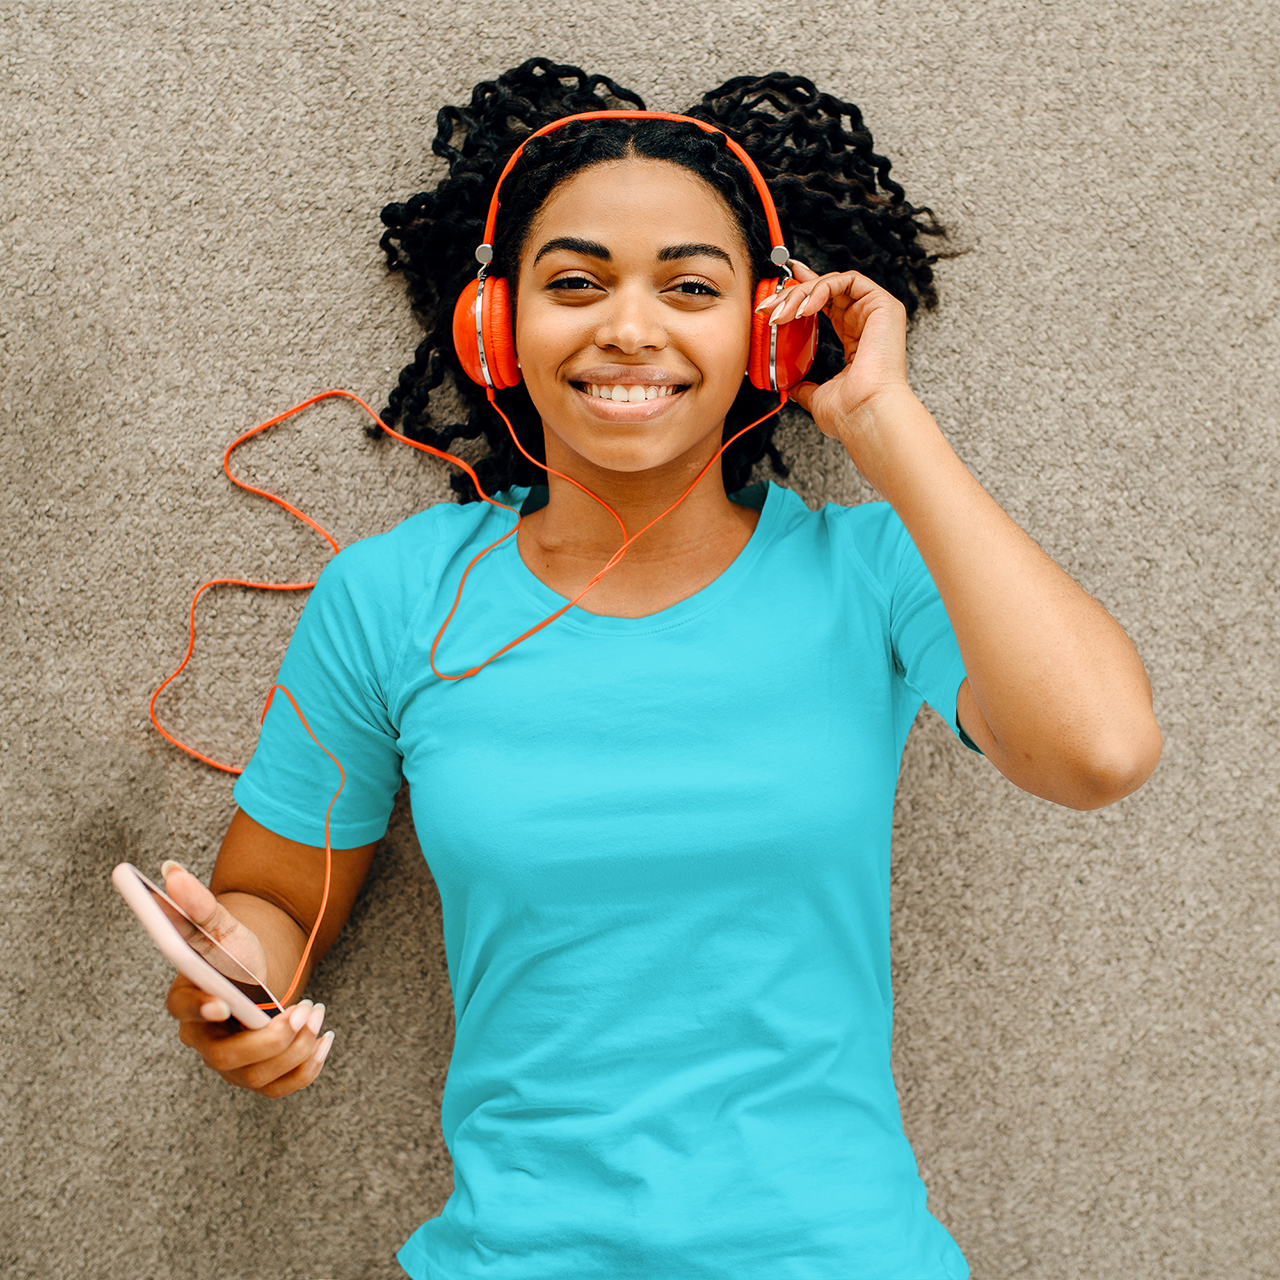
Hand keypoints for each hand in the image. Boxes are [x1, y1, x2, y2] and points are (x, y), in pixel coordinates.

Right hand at [161, 861, 333, 1097]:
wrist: (257, 977)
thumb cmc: (232, 953)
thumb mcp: (220, 925)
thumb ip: (197, 904)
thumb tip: (171, 871)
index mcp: (186, 1002)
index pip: (185, 1012)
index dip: (202, 1009)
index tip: (225, 1002)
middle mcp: (203, 1040)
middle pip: (226, 1057)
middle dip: (267, 1040)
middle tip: (302, 1010)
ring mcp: (229, 1064)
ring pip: (255, 1076)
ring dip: (293, 1051)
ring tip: (316, 1015)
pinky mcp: (257, 1077)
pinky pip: (278, 1088)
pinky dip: (305, 1072)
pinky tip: (324, 1043)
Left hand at [755, 260, 914, 439]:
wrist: (866, 414)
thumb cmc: (851, 412)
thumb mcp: (818, 397)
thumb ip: (805, 388)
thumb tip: (790, 390)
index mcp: (855, 339)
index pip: (828, 304)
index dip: (804, 290)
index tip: (780, 289)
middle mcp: (866, 322)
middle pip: (826, 290)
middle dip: (792, 293)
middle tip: (769, 307)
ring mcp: (877, 312)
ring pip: (834, 283)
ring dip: (802, 293)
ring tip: (782, 313)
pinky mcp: (884, 305)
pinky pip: (849, 280)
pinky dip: (821, 289)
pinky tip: (804, 309)